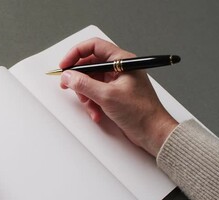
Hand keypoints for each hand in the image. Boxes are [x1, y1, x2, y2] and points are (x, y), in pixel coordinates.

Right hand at [59, 38, 177, 156]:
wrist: (153, 132)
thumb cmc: (141, 112)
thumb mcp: (107, 96)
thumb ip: (84, 84)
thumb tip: (68, 76)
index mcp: (122, 61)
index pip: (94, 47)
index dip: (76, 54)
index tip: (65, 66)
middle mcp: (120, 69)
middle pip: (90, 65)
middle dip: (78, 77)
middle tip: (67, 85)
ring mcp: (117, 82)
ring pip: (91, 81)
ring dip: (85, 94)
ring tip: (89, 105)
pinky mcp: (115, 94)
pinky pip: (96, 93)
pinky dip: (92, 103)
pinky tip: (96, 113)